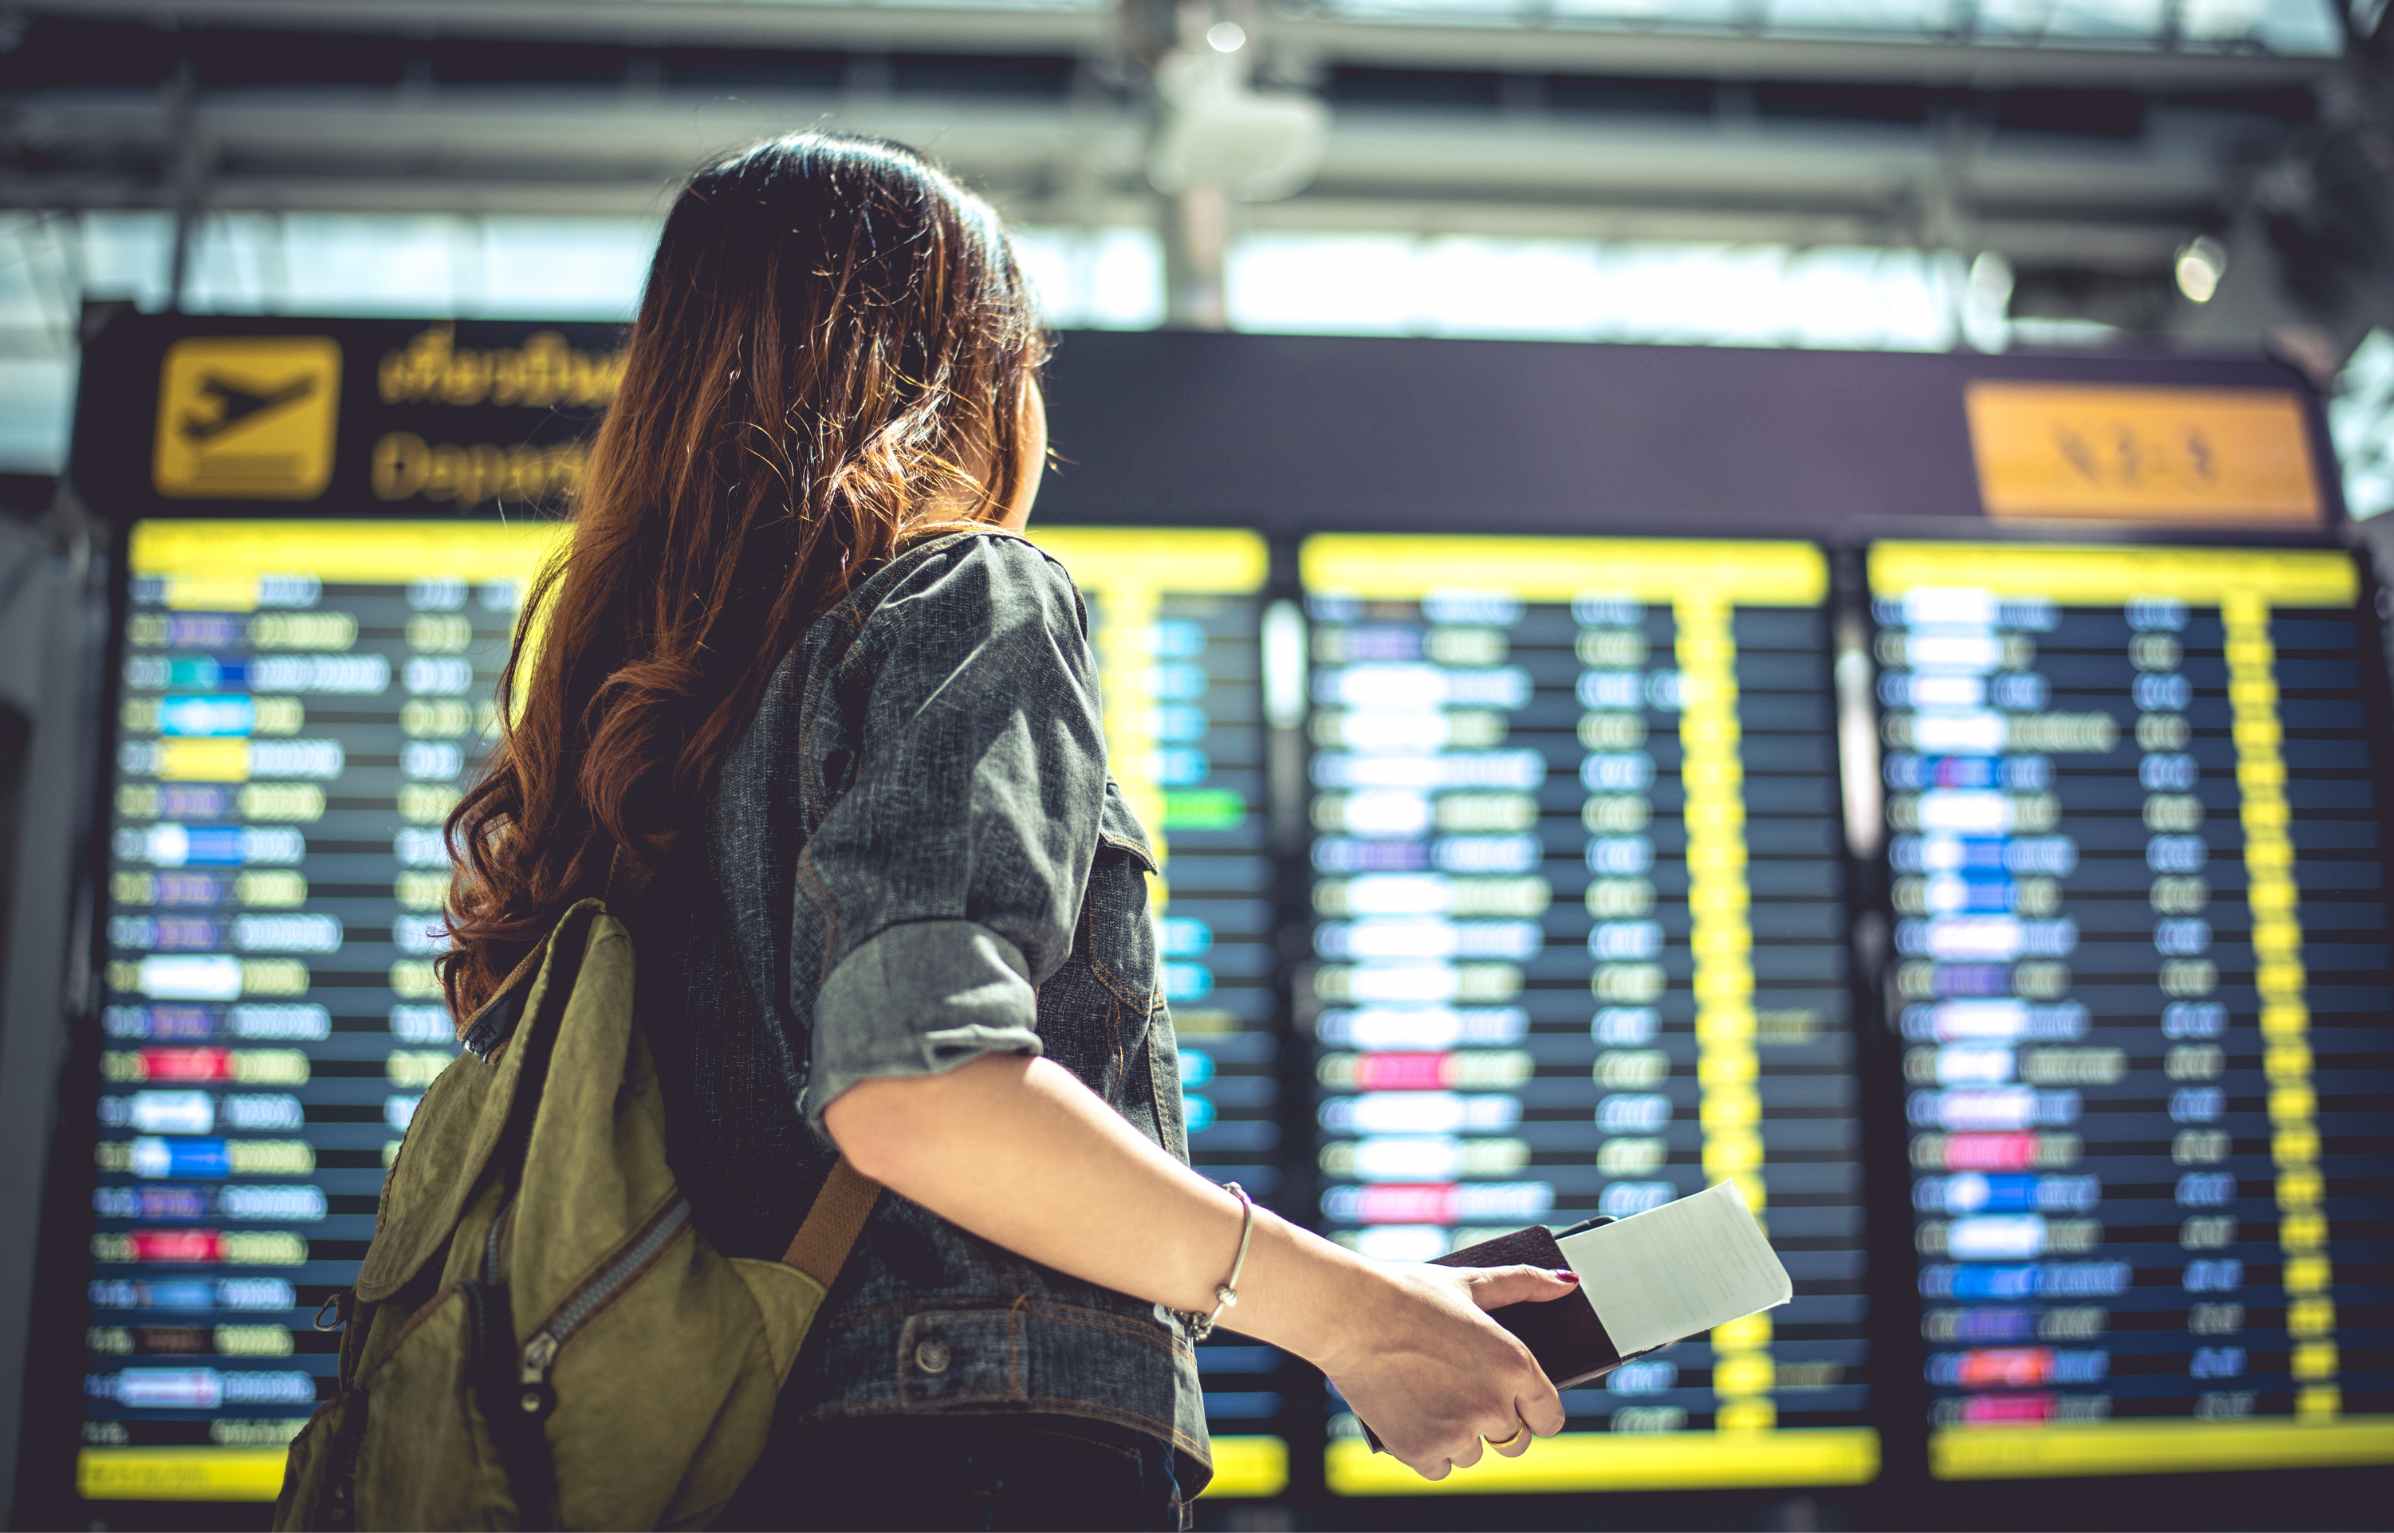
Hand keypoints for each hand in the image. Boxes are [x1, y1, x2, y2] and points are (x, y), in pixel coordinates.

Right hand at [1319, 1263, 1574, 1480]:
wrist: (1349, 1314)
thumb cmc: (1409, 1293)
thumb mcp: (1470, 1283)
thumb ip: (1524, 1283)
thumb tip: (1568, 1284)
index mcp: (1515, 1365)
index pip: (1550, 1417)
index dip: (1534, 1411)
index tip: (1517, 1404)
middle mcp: (1493, 1405)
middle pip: (1515, 1441)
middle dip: (1494, 1422)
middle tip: (1462, 1391)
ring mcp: (1458, 1432)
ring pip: (1474, 1454)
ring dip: (1458, 1436)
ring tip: (1431, 1396)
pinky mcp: (1421, 1451)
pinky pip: (1440, 1467)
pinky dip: (1428, 1449)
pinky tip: (1413, 1415)